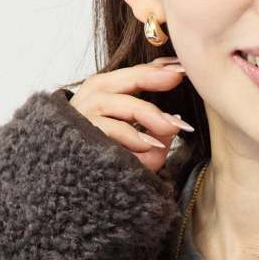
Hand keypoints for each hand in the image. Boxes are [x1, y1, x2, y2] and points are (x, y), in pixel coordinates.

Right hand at [68, 58, 190, 175]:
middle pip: (115, 81)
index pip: (128, 76)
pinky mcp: (77, 141)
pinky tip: (148, 144)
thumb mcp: (143, 149)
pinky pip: (104, 131)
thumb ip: (158, 135)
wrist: (81, 194)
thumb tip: (175, 122)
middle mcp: (86, 104)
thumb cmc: (114, 169)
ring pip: (109, 103)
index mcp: (101, 97)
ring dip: (143, 112)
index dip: (154, 68)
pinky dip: (128, 136)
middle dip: (147, 76)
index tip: (181, 65)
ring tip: (170, 125)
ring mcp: (78, 121)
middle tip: (177, 77)